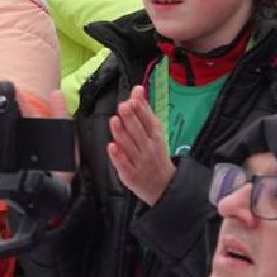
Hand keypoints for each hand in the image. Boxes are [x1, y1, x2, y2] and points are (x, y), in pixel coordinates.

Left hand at [107, 86, 175, 204]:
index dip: (141, 109)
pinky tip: (112, 146)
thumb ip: (144, 112)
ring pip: (129, 146)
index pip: (149, 121)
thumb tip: (137, 89)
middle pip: (138, 132)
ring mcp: (139, 162)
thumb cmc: (156, 155)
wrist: (164, 187)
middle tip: (123, 106)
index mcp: (156, 137)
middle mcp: (148, 148)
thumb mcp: (155, 134)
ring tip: (114, 120)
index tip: (133, 98)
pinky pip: (123, 164)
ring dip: (121, 133)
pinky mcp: (130, 174)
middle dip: (131, 118)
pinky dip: (118, 156)